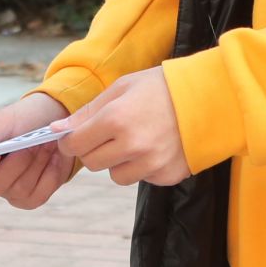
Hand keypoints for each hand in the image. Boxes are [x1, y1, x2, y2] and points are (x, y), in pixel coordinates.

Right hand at [0, 92, 71, 208]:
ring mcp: (9, 192)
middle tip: (33, 141)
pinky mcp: (30, 199)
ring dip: (37, 163)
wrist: (55, 120)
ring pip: (19, 189)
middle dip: (18, 161)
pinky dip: (50, 174)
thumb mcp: (0, 124)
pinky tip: (54, 157)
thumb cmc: (21, 120)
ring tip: (45, 143)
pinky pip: (38, 195)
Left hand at [59, 68, 190, 187]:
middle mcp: (132, 145)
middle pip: (92, 163)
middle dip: (94, 149)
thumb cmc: (160, 87)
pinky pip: (142, 178)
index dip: (70, 141)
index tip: (75, 136)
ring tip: (136, 139)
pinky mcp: (167, 176)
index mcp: (116, 119)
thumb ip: (87, 112)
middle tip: (109, 134)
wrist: (209, 98)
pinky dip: (143, 166)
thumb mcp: (121, 88)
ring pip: (116, 175)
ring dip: (119, 161)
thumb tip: (56, 131)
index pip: (75, 144)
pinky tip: (156, 146)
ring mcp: (151, 164)